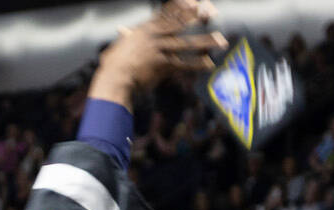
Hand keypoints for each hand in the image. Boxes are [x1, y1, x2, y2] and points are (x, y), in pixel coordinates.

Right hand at [90, 0, 224, 105]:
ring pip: (186, 44)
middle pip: (179, 25)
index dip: (181, 7)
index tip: (194, 2)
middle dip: (196, 19)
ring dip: (204, 42)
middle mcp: (154, 37)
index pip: (166, 14)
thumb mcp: (120, 45)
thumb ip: (126, 36)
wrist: (115, 77)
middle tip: (211, 13)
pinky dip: (197, 65)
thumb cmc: (113, 64)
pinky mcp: (162, 65)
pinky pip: (184, 64)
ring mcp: (159, 50)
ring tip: (220, 39)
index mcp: (145, 30)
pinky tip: (209, 64)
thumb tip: (123, 31)